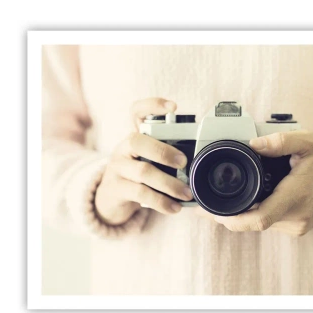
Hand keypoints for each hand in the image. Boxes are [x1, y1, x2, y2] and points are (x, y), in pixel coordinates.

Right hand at [94, 98, 192, 224]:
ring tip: (186, 193)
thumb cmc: (139, 175)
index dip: (152, 105)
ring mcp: (117, 168)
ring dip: (169, 184)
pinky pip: (140, 194)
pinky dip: (161, 201)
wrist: (111, 198)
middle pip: (137, 141)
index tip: (173, 107)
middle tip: (184, 162)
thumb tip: (201, 160)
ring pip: (143, 172)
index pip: (137, 112)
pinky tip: (174, 207)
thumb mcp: (150, 160)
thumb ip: (168, 154)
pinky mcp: (116, 188)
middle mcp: (124, 148)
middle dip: (163, 151)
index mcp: (135, 136)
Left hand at [211, 130, 312, 235]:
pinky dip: (255, 215)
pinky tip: (246, 204)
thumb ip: (280, 140)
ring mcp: (297, 225)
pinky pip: (269, 224)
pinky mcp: (297, 228)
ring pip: (260, 225)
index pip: (258, 219)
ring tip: (222, 202)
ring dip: (241, 216)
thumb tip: (253, 143)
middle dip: (228, 216)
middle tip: (205, 207)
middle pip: (253, 223)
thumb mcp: (307, 141)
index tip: (212, 212)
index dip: (232, 220)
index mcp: (295, 196)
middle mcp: (295, 217)